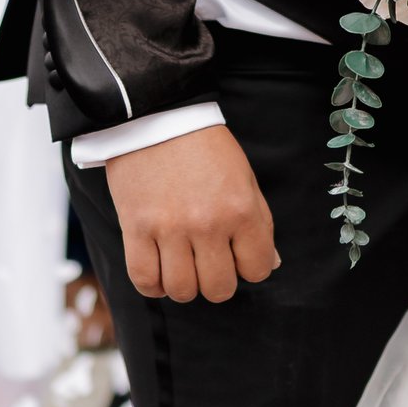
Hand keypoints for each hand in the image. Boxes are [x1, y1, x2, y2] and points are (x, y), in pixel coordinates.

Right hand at [105, 124, 278, 303]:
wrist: (158, 116)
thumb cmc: (206, 148)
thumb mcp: (245, 178)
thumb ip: (260, 223)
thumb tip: (271, 263)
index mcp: (241, 210)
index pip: (257, 270)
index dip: (250, 266)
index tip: (238, 255)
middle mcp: (207, 224)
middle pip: (218, 289)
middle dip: (217, 282)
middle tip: (209, 263)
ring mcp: (169, 228)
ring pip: (182, 290)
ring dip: (185, 285)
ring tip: (182, 265)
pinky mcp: (136, 228)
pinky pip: (144, 280)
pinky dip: (153, 285)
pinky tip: (159, 270)